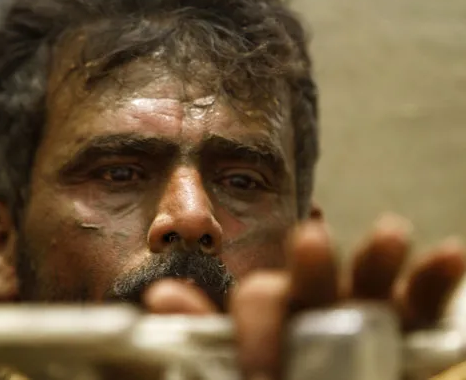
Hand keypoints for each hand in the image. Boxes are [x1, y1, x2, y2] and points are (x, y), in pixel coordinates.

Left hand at [143, 213, 465, 378]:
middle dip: (313, 265)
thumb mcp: (222, 366)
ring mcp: (360, 317)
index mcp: (270, 317)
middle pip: (311, 280)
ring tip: (391, 232)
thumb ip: (200, 334)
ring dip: (378, 256)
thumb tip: (162, 296)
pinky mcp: (406, 335)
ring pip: (368, 281)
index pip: (260, 300)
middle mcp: (314, 308)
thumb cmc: (259, 379)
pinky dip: (434, 281)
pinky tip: (450, 255)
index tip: (262, 376)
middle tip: (312, 240)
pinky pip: (422, 307)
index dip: (258, 330)